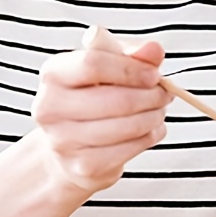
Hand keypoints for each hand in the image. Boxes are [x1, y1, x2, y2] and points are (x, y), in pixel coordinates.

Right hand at [31, 40, 172, 196]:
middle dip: (150, 96)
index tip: (154, 74)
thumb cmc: (91, 99)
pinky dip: (148, 138)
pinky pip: (129, 149)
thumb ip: (131, 55)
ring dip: (153, 117)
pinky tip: (151, 130)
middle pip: (116, 99)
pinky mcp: (84, 166)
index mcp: (53, 75)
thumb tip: (154, 50)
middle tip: (165, 94)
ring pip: (127, 126)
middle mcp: (50, 108)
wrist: (69, 149)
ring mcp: (64, 141)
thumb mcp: (107, 68)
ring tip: (159, 111)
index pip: (93, 64)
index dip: (131, 69)